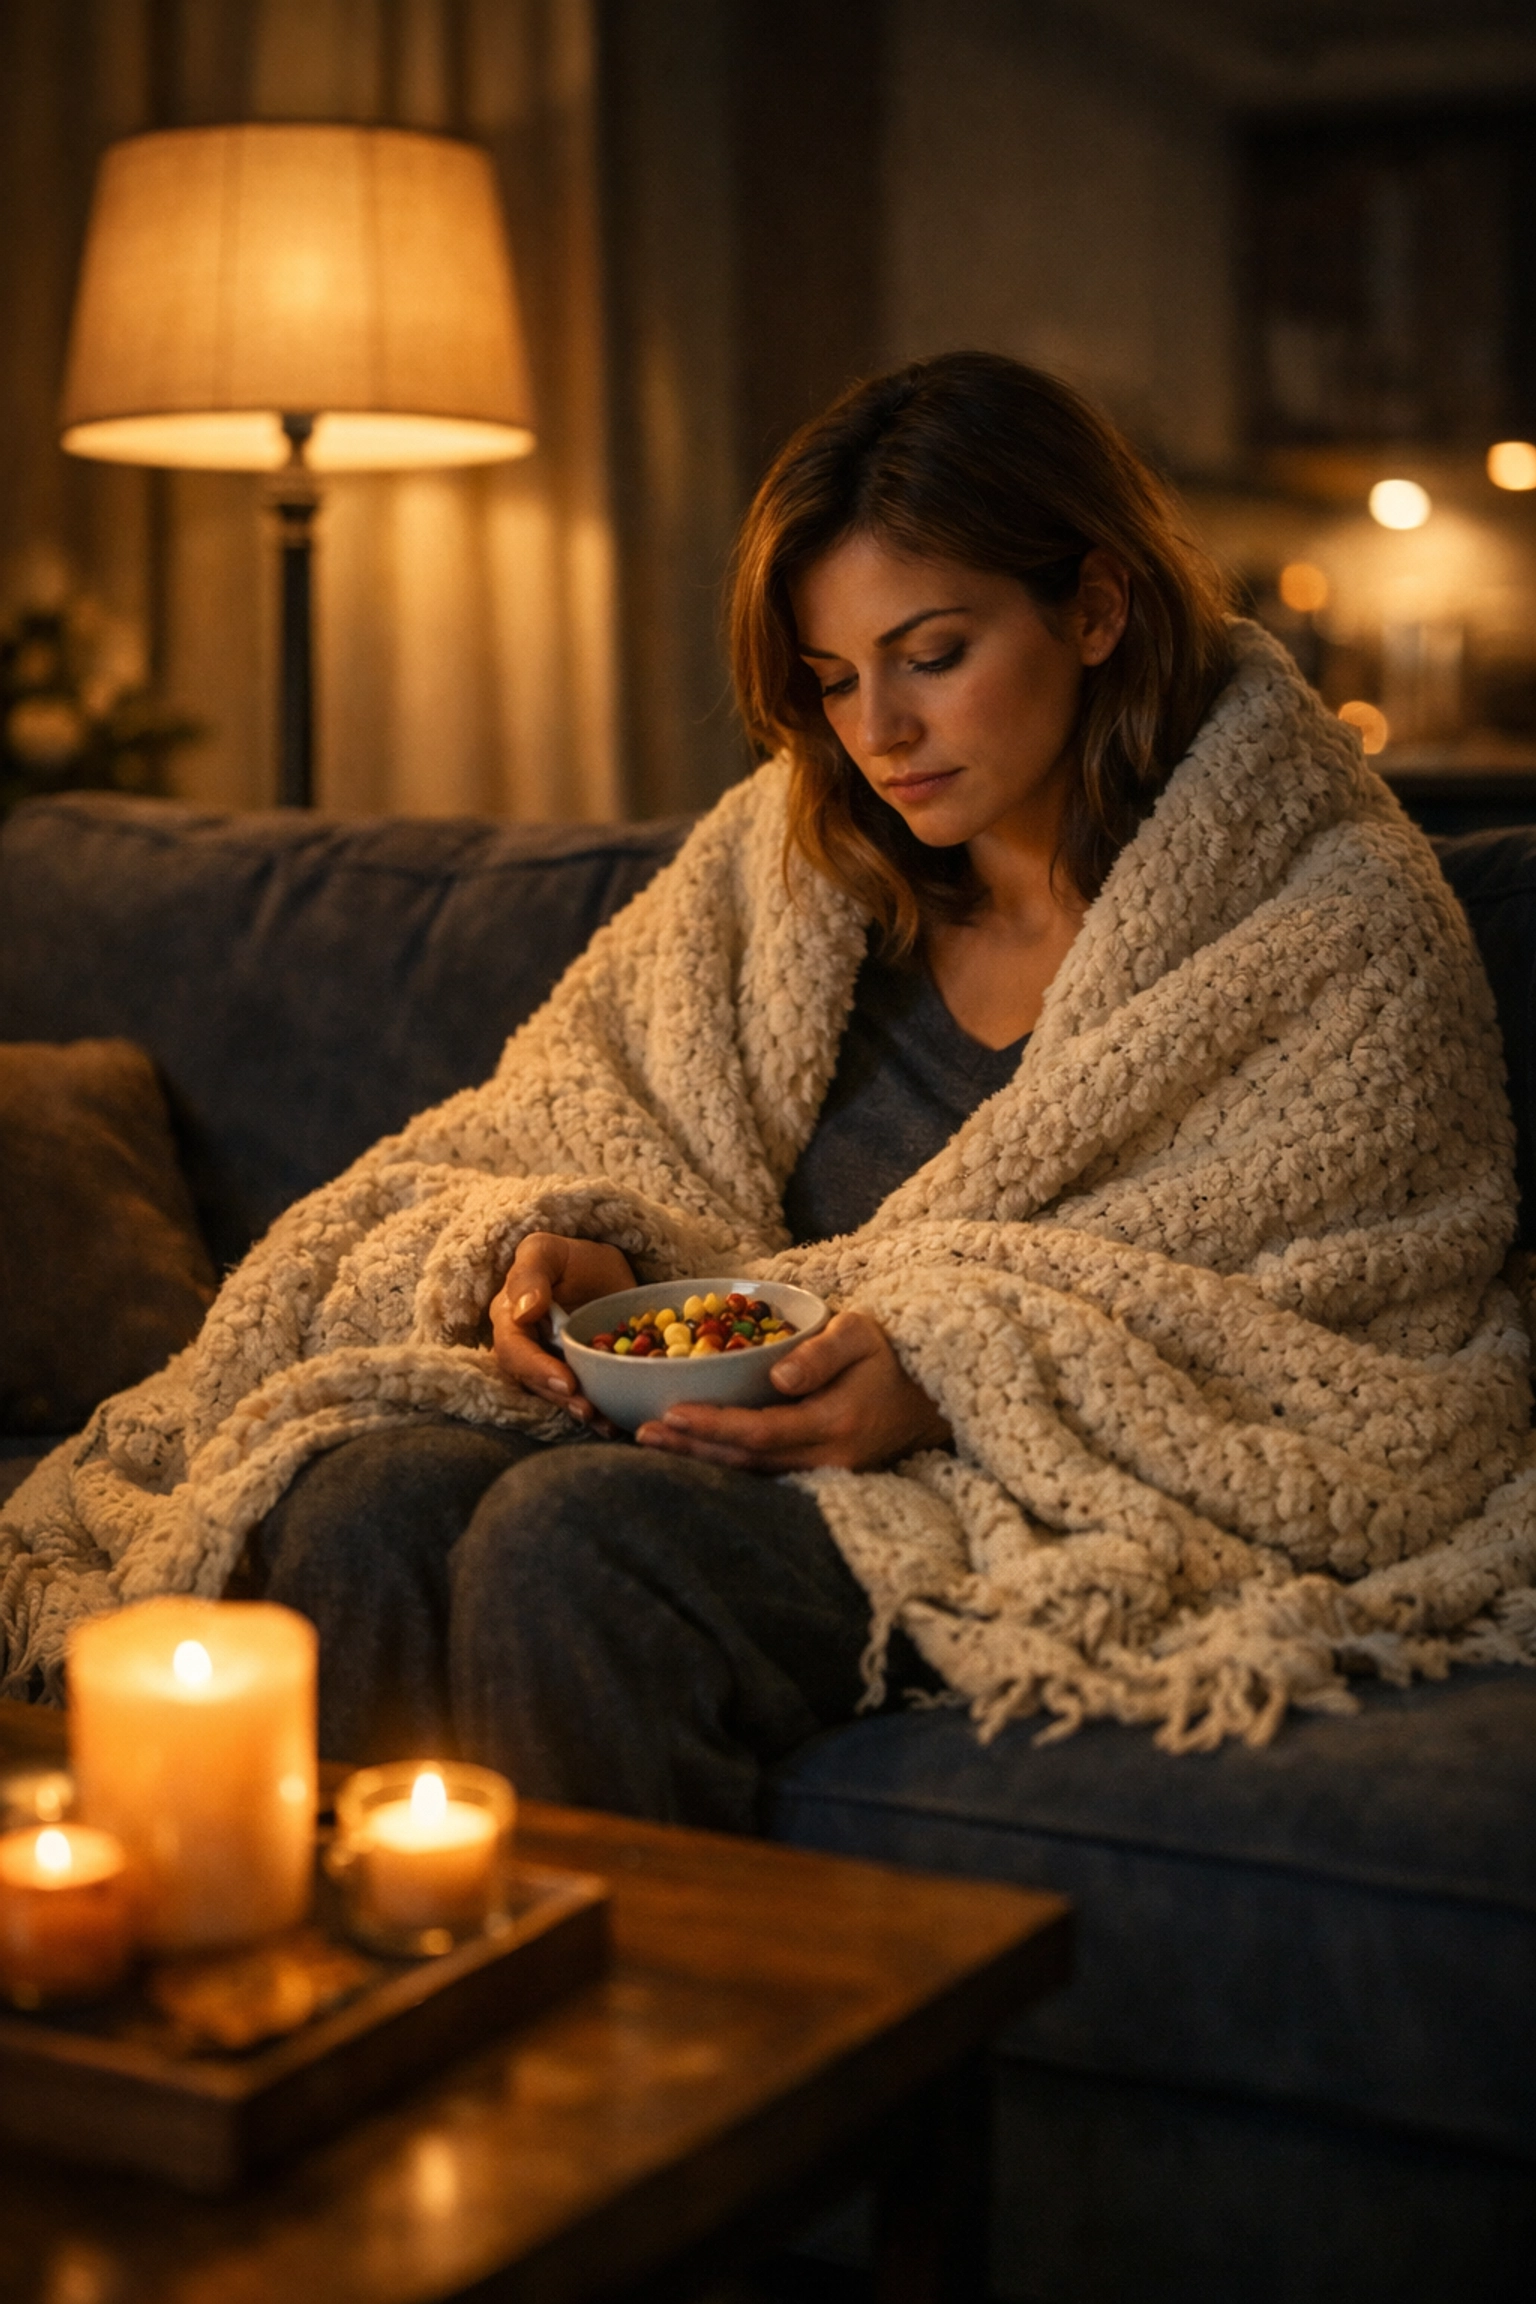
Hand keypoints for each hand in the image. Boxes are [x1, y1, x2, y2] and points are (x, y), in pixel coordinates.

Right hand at [490, 1233, 635, 1425]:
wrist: (603, 1272)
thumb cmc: (570, 1258)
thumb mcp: (547, 1251)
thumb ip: (529, 1273)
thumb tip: (522, 1311)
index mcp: (508, 1319)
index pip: (512, 1350)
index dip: (536, 1369)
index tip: (566, 1381)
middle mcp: (523, 1349)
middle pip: (533, 1382)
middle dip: (560, 1398)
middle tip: (588, 1409)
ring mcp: (548, 1366)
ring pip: (556, 1396)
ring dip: (578, 1411)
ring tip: (604, 1422)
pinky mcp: (574, 1378)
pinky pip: (580, 1400)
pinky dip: (597, 1414)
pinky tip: (614, 1423)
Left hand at [635, 1310, 950, 1471]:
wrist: (933, 1394)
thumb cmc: (891, 1353)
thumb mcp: (861, 1334)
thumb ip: (822, 1353)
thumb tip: (779, 1375)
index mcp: (835, 1422)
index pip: (760, 1432)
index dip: (712, 1426)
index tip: (670, 1412)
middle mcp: (829, 1458)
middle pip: (746, 1461)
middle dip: (691, 1448)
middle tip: (641, 1433)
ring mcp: (828, 1472)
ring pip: (753, 1473)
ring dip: (701, 1458)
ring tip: (654, 1442)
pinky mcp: (823, 1474)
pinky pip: (766, 1473)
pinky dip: (725, 1462)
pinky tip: (693, 1450)